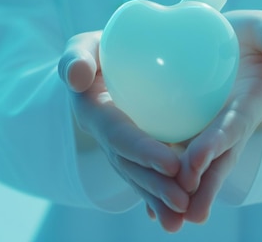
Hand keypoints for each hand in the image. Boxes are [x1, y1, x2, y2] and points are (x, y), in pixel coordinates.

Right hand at [58, 31, 187, 231]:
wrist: (107, 65)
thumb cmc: (99, 51)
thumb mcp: (84, 46)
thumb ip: (76, 56)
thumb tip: (76, 76)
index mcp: (96, 112)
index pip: (120, 135)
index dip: (143, 151)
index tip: (171, 164)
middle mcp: (108, 137)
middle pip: (131, 166)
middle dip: (155, 185)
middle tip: (182, 201)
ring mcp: (121, 148)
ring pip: (140, 177)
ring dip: (160, 198)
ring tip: (185, 215)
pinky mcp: (136, 151)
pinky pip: (148, 174)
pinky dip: (161, 194)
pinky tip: (182, 211)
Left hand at [177, 10, 261, 222]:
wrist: (235, 45)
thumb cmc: (250, 35)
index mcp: (252, 100)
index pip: (235, 124)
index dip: (217, 142)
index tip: (194, 162)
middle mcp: (235, 123)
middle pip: (222, 158)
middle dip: (205, 183)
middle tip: (188, 212)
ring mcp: (216, 132)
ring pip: (203, 167)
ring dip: (189, 193)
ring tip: (171, 222)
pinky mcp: (198, 133)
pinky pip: (185, 161)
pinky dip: (171, 183)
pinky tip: (151, 208)